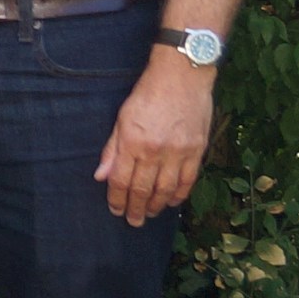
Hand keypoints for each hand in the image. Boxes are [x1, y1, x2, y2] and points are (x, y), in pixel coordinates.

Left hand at [96, 46, 214, 224]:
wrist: (182, 76)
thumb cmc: (147, 94)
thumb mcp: (121, 118)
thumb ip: (112, 149)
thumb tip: (101, 177)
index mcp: (132, 143)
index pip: (121, 180)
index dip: (118, 199)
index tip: (116, 210)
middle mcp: (155, 150)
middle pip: (143, 189)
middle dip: (136, 208)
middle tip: (133, 221)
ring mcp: (179, 151)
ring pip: (166, 188)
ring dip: (157, 205)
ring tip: (150, 214)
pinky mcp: (197, 149)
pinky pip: (188, 179)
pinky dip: (180, 194)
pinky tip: (172, 202)